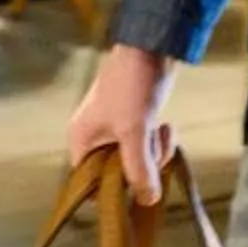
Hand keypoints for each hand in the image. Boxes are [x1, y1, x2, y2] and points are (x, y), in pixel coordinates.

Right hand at [66, 44, 181, 203]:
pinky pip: (147, 146)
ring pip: (136, 160)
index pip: (88, 184)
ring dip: (154, 153)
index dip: (110, 191)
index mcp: (82, 141)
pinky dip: (159, 141)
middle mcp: (95, 138)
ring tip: (159, 129)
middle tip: (152, 151)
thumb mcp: (135, 131)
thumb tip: (149, 200)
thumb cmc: (133, 84)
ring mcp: (117, 130)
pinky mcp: (137, 122)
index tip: (134, 187)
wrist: (154, 46)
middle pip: (117, 174)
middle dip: (140, 166)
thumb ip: (139, 168)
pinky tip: (165, 125)